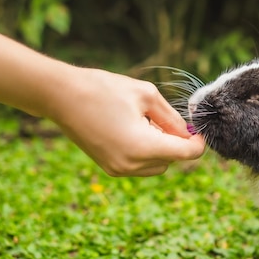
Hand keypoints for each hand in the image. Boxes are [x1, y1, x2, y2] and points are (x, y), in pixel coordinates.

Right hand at [51, 67, 205, 176]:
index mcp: (144, 147)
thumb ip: (172, 117)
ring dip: (160, 148)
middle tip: (163, 117)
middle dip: (176, 141)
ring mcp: (119, 169)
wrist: (60, 96)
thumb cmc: (104, 89)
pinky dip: (145, 151)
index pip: (187, 153)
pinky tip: (132, 129)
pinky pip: (140, 165)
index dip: (198, 141)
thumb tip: (188, 133)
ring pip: (158, 165)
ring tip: (144, 122)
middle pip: (172, 160)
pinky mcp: (110, 168)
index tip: (198, 128)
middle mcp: (132, 165)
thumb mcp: (147, 95)